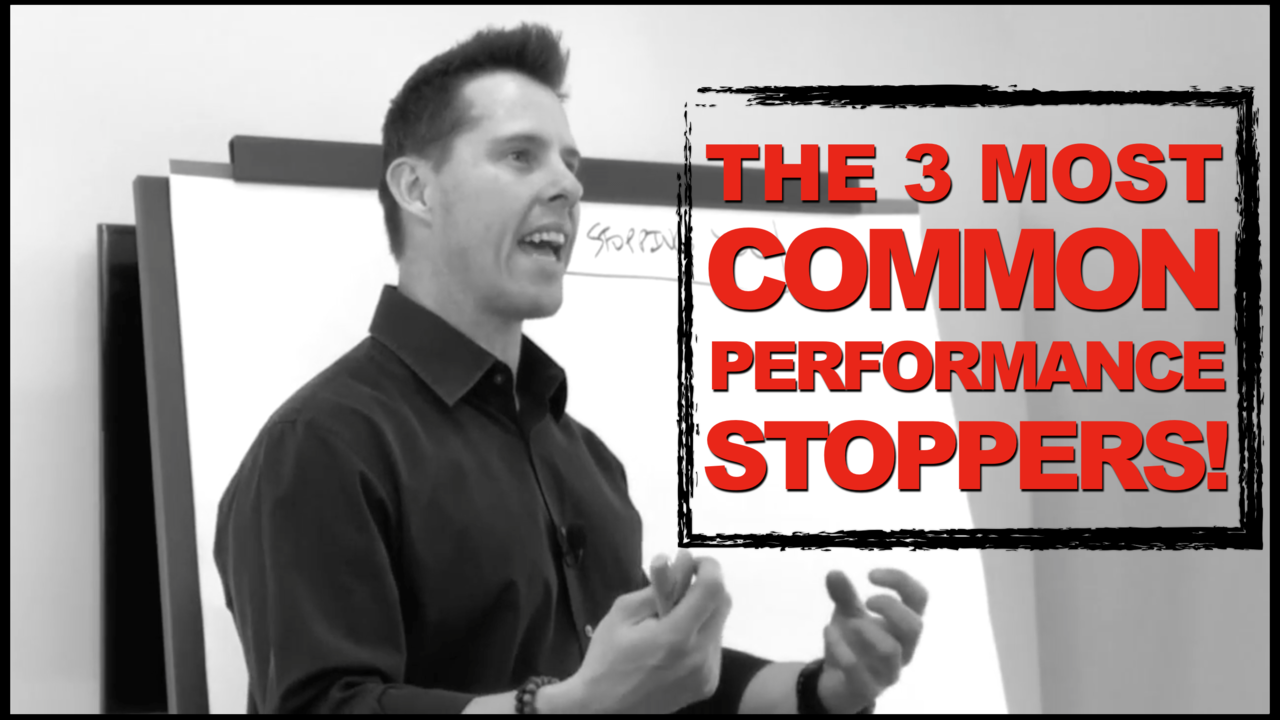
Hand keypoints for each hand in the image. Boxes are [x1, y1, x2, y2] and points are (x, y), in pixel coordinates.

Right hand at [558, 556, 731, 713]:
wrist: (603, 710)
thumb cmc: (606, 658)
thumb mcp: (623, 613)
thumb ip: (656, 586)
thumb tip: (680, 560)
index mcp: (676, 636)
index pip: (712, 588)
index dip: (707, 567)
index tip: (692, 563)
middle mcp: (700, 655)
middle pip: (723, 603)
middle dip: (705, 587)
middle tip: (680, 587)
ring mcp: (707, 673)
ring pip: (718, 624)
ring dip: (701, 612)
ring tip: (670, 621)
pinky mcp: (708, 685)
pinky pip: (713, 647)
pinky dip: (699, 635)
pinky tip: (674, 645)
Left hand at [817, 568, 927, 712]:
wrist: (837, 682)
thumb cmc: (853, 643)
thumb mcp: (847, 614)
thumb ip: (843, 595)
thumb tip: (833, 573)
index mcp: (903, 625)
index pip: (919, 598)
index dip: (900, 580)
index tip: (870, 575)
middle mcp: (904, 648)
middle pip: (915, 626)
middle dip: (890, 607)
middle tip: (867, 601)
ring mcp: (889, 671)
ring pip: (891, 650)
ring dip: (867, 629)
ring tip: (849, 622)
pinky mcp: (869, 688)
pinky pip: (858, 669)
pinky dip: (840, 647)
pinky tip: (828, 631)